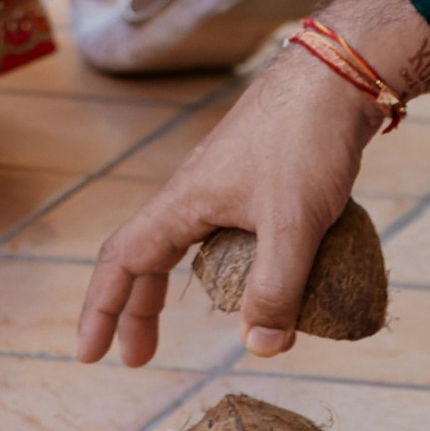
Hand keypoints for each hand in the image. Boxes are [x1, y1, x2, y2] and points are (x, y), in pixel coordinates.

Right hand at [74, 0, 429, 366]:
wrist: (339, 73)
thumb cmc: (307, 138)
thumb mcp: (294, 222)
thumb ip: (276, 287)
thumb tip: (260, 349)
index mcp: (185, 201)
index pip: (124, 260)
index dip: (102, 310)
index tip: (89, 356)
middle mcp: (195, 191)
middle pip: (147, 255)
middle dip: (138, 308)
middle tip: (139, 357)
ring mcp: (225, 182)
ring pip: (189, 242)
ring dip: (184, 286)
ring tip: (215, 323)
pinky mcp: (257, 176)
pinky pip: (226, 230)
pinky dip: (227, 264)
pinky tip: (265, 277)